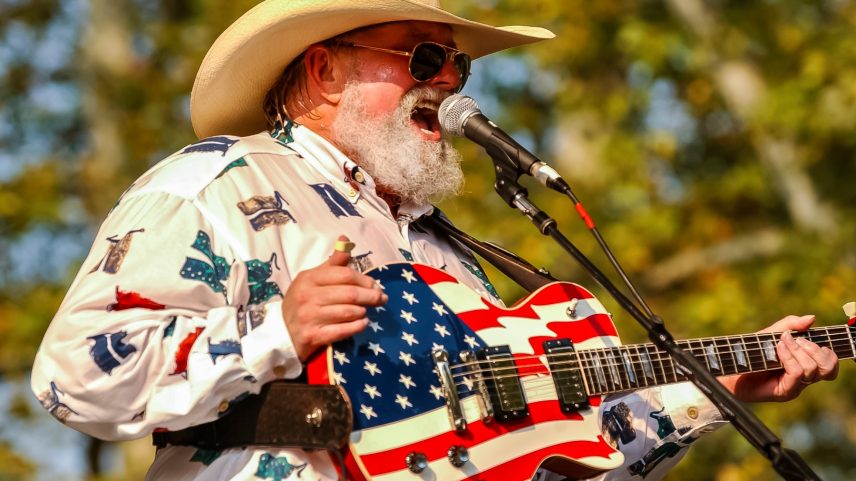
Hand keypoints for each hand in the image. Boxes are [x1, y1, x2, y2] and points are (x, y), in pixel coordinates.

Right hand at [282, 236, 386, 360]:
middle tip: (382, 299)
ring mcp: (310, 317)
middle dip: (371, 296)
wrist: (281, 333)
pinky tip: (362, 323)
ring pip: (348, 312)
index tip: (375, 285)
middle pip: (350, 294)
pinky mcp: (313, 336)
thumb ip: (332, 263)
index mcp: (309, 278)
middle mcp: (308, 296)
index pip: (344, 274)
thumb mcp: (312, 279)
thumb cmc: (302, 302)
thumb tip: (345, 240)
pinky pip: (343, 330)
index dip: (364, 280)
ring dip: (363, 311)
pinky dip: (357, 326)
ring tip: (367, 311)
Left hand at [720, 315, 838, 401]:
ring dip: (798, 351)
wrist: (729, 369)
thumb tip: (812, 318)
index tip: (802, 338)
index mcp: (805, 364)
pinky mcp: (784, 392)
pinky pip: (797, 374)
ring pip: (813, 370)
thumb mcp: (771, 334)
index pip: (830, 362)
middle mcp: (804, 377)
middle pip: (828, 368)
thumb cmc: (750, 352)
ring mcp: (795, 386)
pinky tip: (778, 349)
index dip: (823, 349)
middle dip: (814, 349)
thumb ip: (790, 325)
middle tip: (795, 341)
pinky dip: (789, 358)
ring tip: (782, 343)